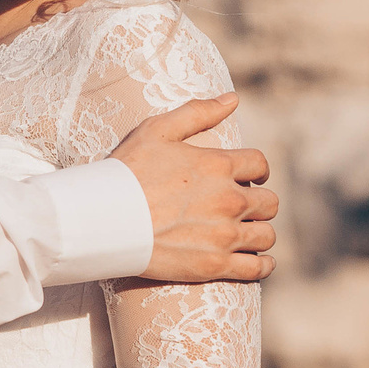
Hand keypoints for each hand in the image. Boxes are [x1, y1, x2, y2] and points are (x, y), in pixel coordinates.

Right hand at [109, 94, 275, 283]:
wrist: (99, 220)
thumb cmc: (124, 173)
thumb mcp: (155, 131)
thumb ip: (196, 113)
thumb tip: (233, 99)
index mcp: (219, 165)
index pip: (259, 165)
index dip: (254, 171)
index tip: (248, 179)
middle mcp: (229, 200)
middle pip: (269, 203)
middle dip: (258, 203)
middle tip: (240, 209)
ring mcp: (224, 235)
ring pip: (265, 235)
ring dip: (258, 233)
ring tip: (243, 235)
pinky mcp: (215, 265)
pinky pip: (257, 269)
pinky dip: (263, 266)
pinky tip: (257, 263)